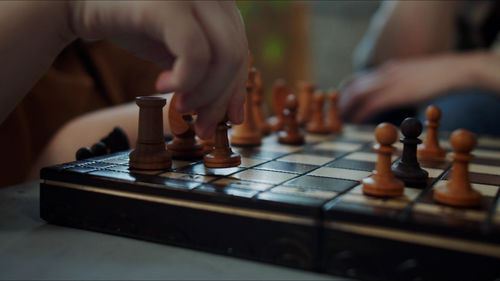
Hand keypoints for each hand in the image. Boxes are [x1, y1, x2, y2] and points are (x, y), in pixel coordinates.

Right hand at [69, 1, 247, 138]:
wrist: (78, 1)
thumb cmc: (130, 23)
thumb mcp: (176, 49)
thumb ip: (206, 70)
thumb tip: (232, 113)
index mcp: (217, 1)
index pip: (240, 48)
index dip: (238, 88)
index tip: (230, 119)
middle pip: (236, 54)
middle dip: (221, 99)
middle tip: (201, 126)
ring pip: (224, 56)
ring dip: (205, 93)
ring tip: (180, 106)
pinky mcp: (169, 5)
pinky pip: (195, 53)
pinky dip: (186, 80)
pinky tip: (163, 86)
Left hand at [339, 54, 473, 122]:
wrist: (456, 70)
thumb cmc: (440, 77)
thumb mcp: (414, 77)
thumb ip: (401, 85)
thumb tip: (396, 97)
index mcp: (389, 69)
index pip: (359, 78)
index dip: (347, 91)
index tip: (341, 102)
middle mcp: (386, 73)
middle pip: (354, 86)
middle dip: (342, 101)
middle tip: (337, 114)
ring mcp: (391, 81)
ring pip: (358, 94)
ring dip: (347, 107)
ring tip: (342, 119)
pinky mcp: (397, 93)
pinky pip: (372, 104)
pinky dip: (360, 113)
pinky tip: (355, 121)